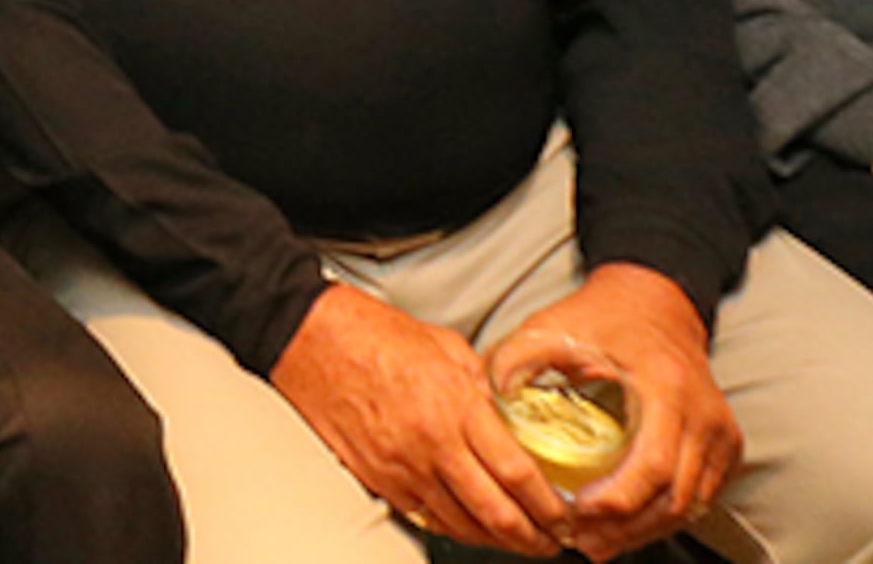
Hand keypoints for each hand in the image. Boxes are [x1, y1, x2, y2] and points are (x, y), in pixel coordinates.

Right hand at [267, 284, 561, 553]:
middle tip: (551, 540)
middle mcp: (431, 445)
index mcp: (455, 407)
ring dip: (497, 540)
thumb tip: (510, 409)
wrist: (307, 337)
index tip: (565, 513)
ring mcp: (401, 468)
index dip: (548, 504)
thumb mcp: (445, 345)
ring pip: (462, 526)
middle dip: (532, 537)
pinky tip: (471, 527)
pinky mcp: (376, 479)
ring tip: (518, 539)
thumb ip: (482, 384)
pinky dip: (455, 529)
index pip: (517, 473)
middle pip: (496, 514)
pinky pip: (425, 518)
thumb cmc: (370, 332)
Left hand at [486, 265, 737, 559]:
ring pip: (688, 507)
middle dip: (624, 528)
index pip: (651, 466)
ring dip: (642, 531)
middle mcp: (704, 415)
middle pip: (672, 498)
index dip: (615, 502)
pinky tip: (626, 526)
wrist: (658, 303)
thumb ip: (522, 355)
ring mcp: (721, 434)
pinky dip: (662, 518)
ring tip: (596, 540)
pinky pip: (698, 498)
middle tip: (580, 539)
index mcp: (667, 387)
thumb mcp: (558, 325)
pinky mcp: (725, 447)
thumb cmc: (608, 317)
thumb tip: (489, 391)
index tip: (576, 513)